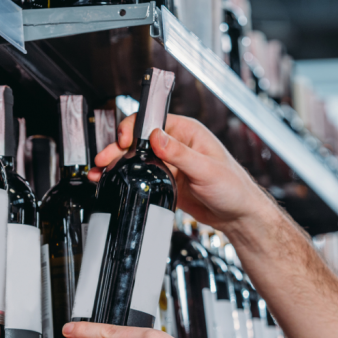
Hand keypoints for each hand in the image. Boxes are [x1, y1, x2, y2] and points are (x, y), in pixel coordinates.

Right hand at [90, 114, 269, 233]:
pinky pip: (141, 175)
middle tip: (103, 160)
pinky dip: (125, 178)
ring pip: (136, 158)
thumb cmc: (234, 188)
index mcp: (188, 132)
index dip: (133, 129)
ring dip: (117, 164)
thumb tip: (157, 137)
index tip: (123, 142)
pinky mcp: (165, 180)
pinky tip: (111, 181)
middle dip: (117, 148)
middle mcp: (177, 145)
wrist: (238, 215)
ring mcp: (169, 163)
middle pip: (138, 140)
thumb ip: (181, 154)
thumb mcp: (207, 169)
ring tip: (99, 171)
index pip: (152, 121)